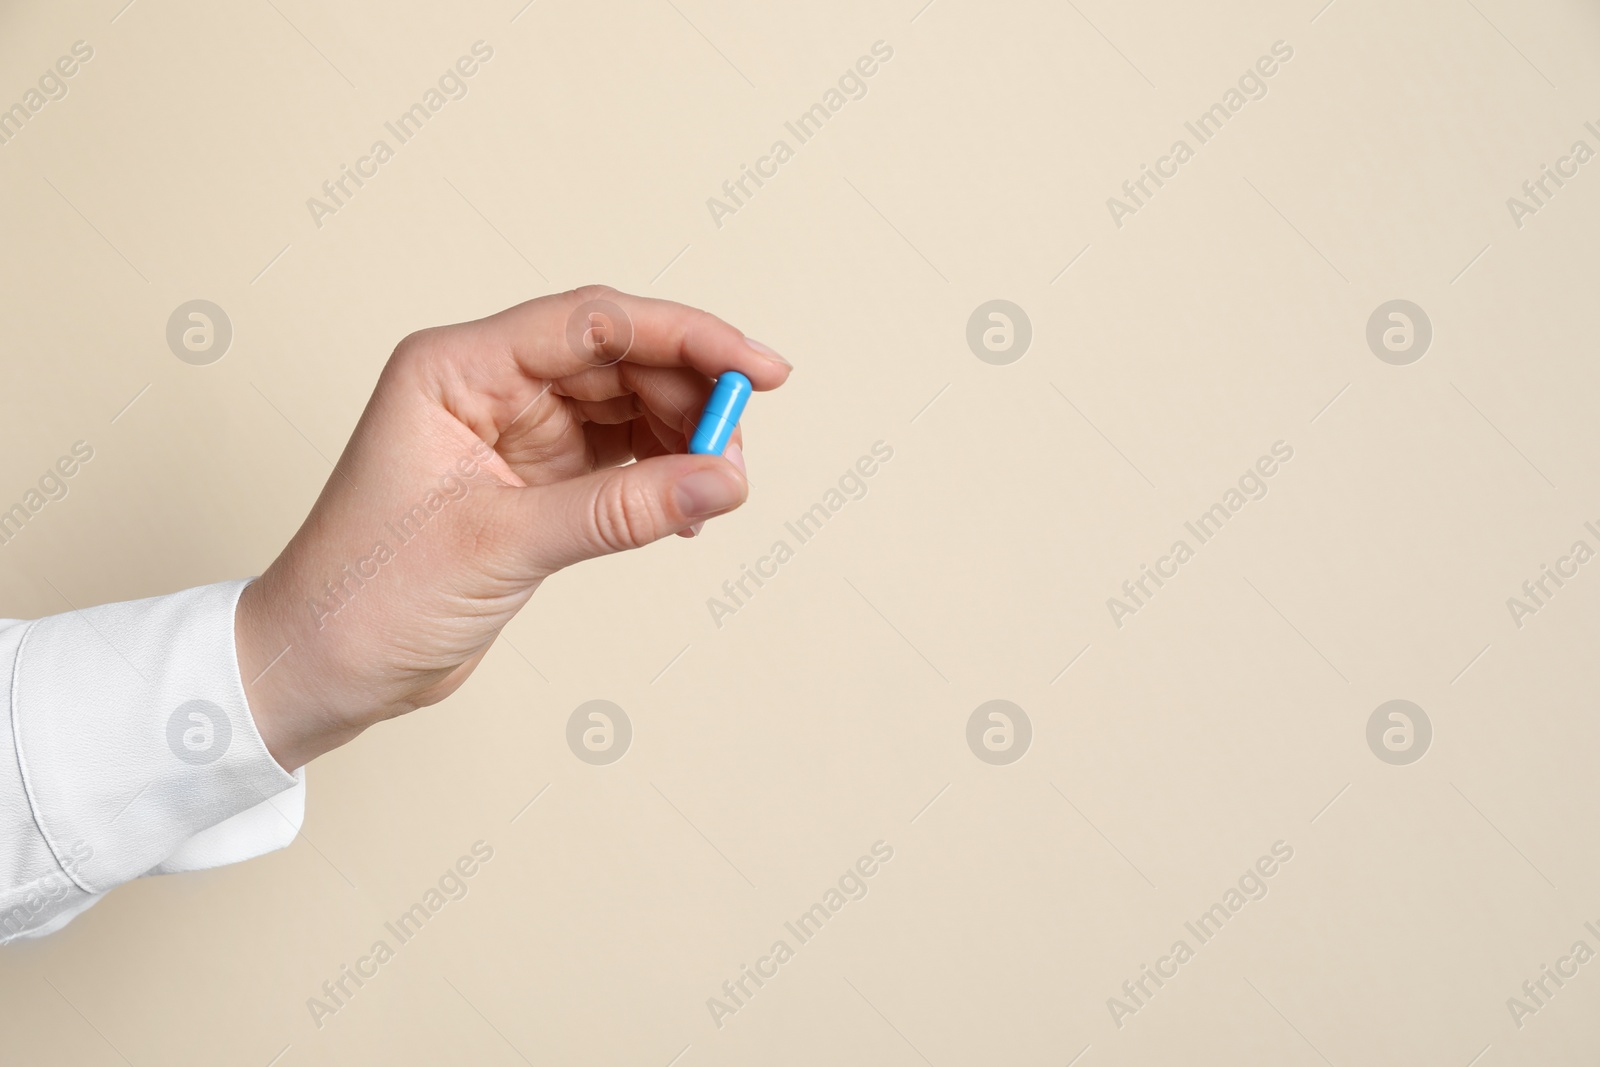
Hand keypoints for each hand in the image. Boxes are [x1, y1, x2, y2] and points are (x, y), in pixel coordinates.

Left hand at [235, 286, 790, 770]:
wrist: (320, 670)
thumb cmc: (365, 597)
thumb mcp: (501, 545)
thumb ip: (619, 510)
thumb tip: (722, 480)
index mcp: (456, 368)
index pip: (593, 324)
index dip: (686, 337)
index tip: (757, 369)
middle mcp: (487, 386)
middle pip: (619, 358)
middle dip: (690, 395)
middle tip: (739, 449)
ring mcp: (512, 432)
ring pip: (625, 405)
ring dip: (682, 437)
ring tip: (719, 487)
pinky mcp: (532, 481)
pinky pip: (618, 456)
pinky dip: (660, 475)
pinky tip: (686, 507)